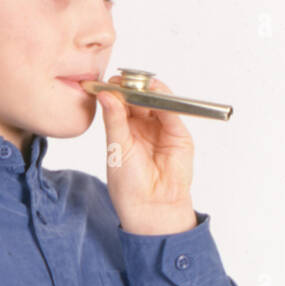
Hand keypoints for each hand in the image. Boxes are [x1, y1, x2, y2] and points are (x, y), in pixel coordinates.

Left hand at [88, 72, 197, 236]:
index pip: (120, 102)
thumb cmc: (129, 185)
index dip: (115, 90)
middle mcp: (143, 126)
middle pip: (139, 97)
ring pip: (156, 100)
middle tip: (122, 78)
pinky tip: (153, 91)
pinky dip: (164, 98)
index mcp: (123, 130)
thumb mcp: (116, 148)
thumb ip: (114, 120)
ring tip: (137, 83)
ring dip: (148, 89)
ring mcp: (162, 128)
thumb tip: (105, 94)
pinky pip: (172, 110)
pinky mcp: (178, 134)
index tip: (106, 81)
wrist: (152, 207)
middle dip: (131, 85)